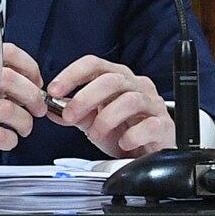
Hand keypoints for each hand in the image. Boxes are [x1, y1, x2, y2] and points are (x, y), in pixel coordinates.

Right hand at [0, 42, 48, 162]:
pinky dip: (11, 139)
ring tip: (24, 126)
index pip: (4, 51)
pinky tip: (8, 138)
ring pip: (8, 109)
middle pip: (8, 79)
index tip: (35, 80)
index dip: (28, 66)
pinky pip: (0, 135)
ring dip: (25, 121)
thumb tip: (33, 82)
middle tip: (38, 107)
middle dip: (32, 95)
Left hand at [45, 54, 177, 156]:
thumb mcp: (95, 120)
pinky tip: (123, 143)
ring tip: (95, 134)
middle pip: (111, 80)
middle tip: (69, 116)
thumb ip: (75, 113)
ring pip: (130, 100)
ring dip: (106, 118)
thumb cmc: (126, 130)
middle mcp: (137, 86)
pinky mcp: (164, 126)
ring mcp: (153, 104)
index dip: (72, 74)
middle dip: (85, 98)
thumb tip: (51, 109)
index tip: (54, 90)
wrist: (151, 151)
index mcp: (118, 79)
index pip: (94, 64)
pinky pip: (150, 125)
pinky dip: (132, 135)